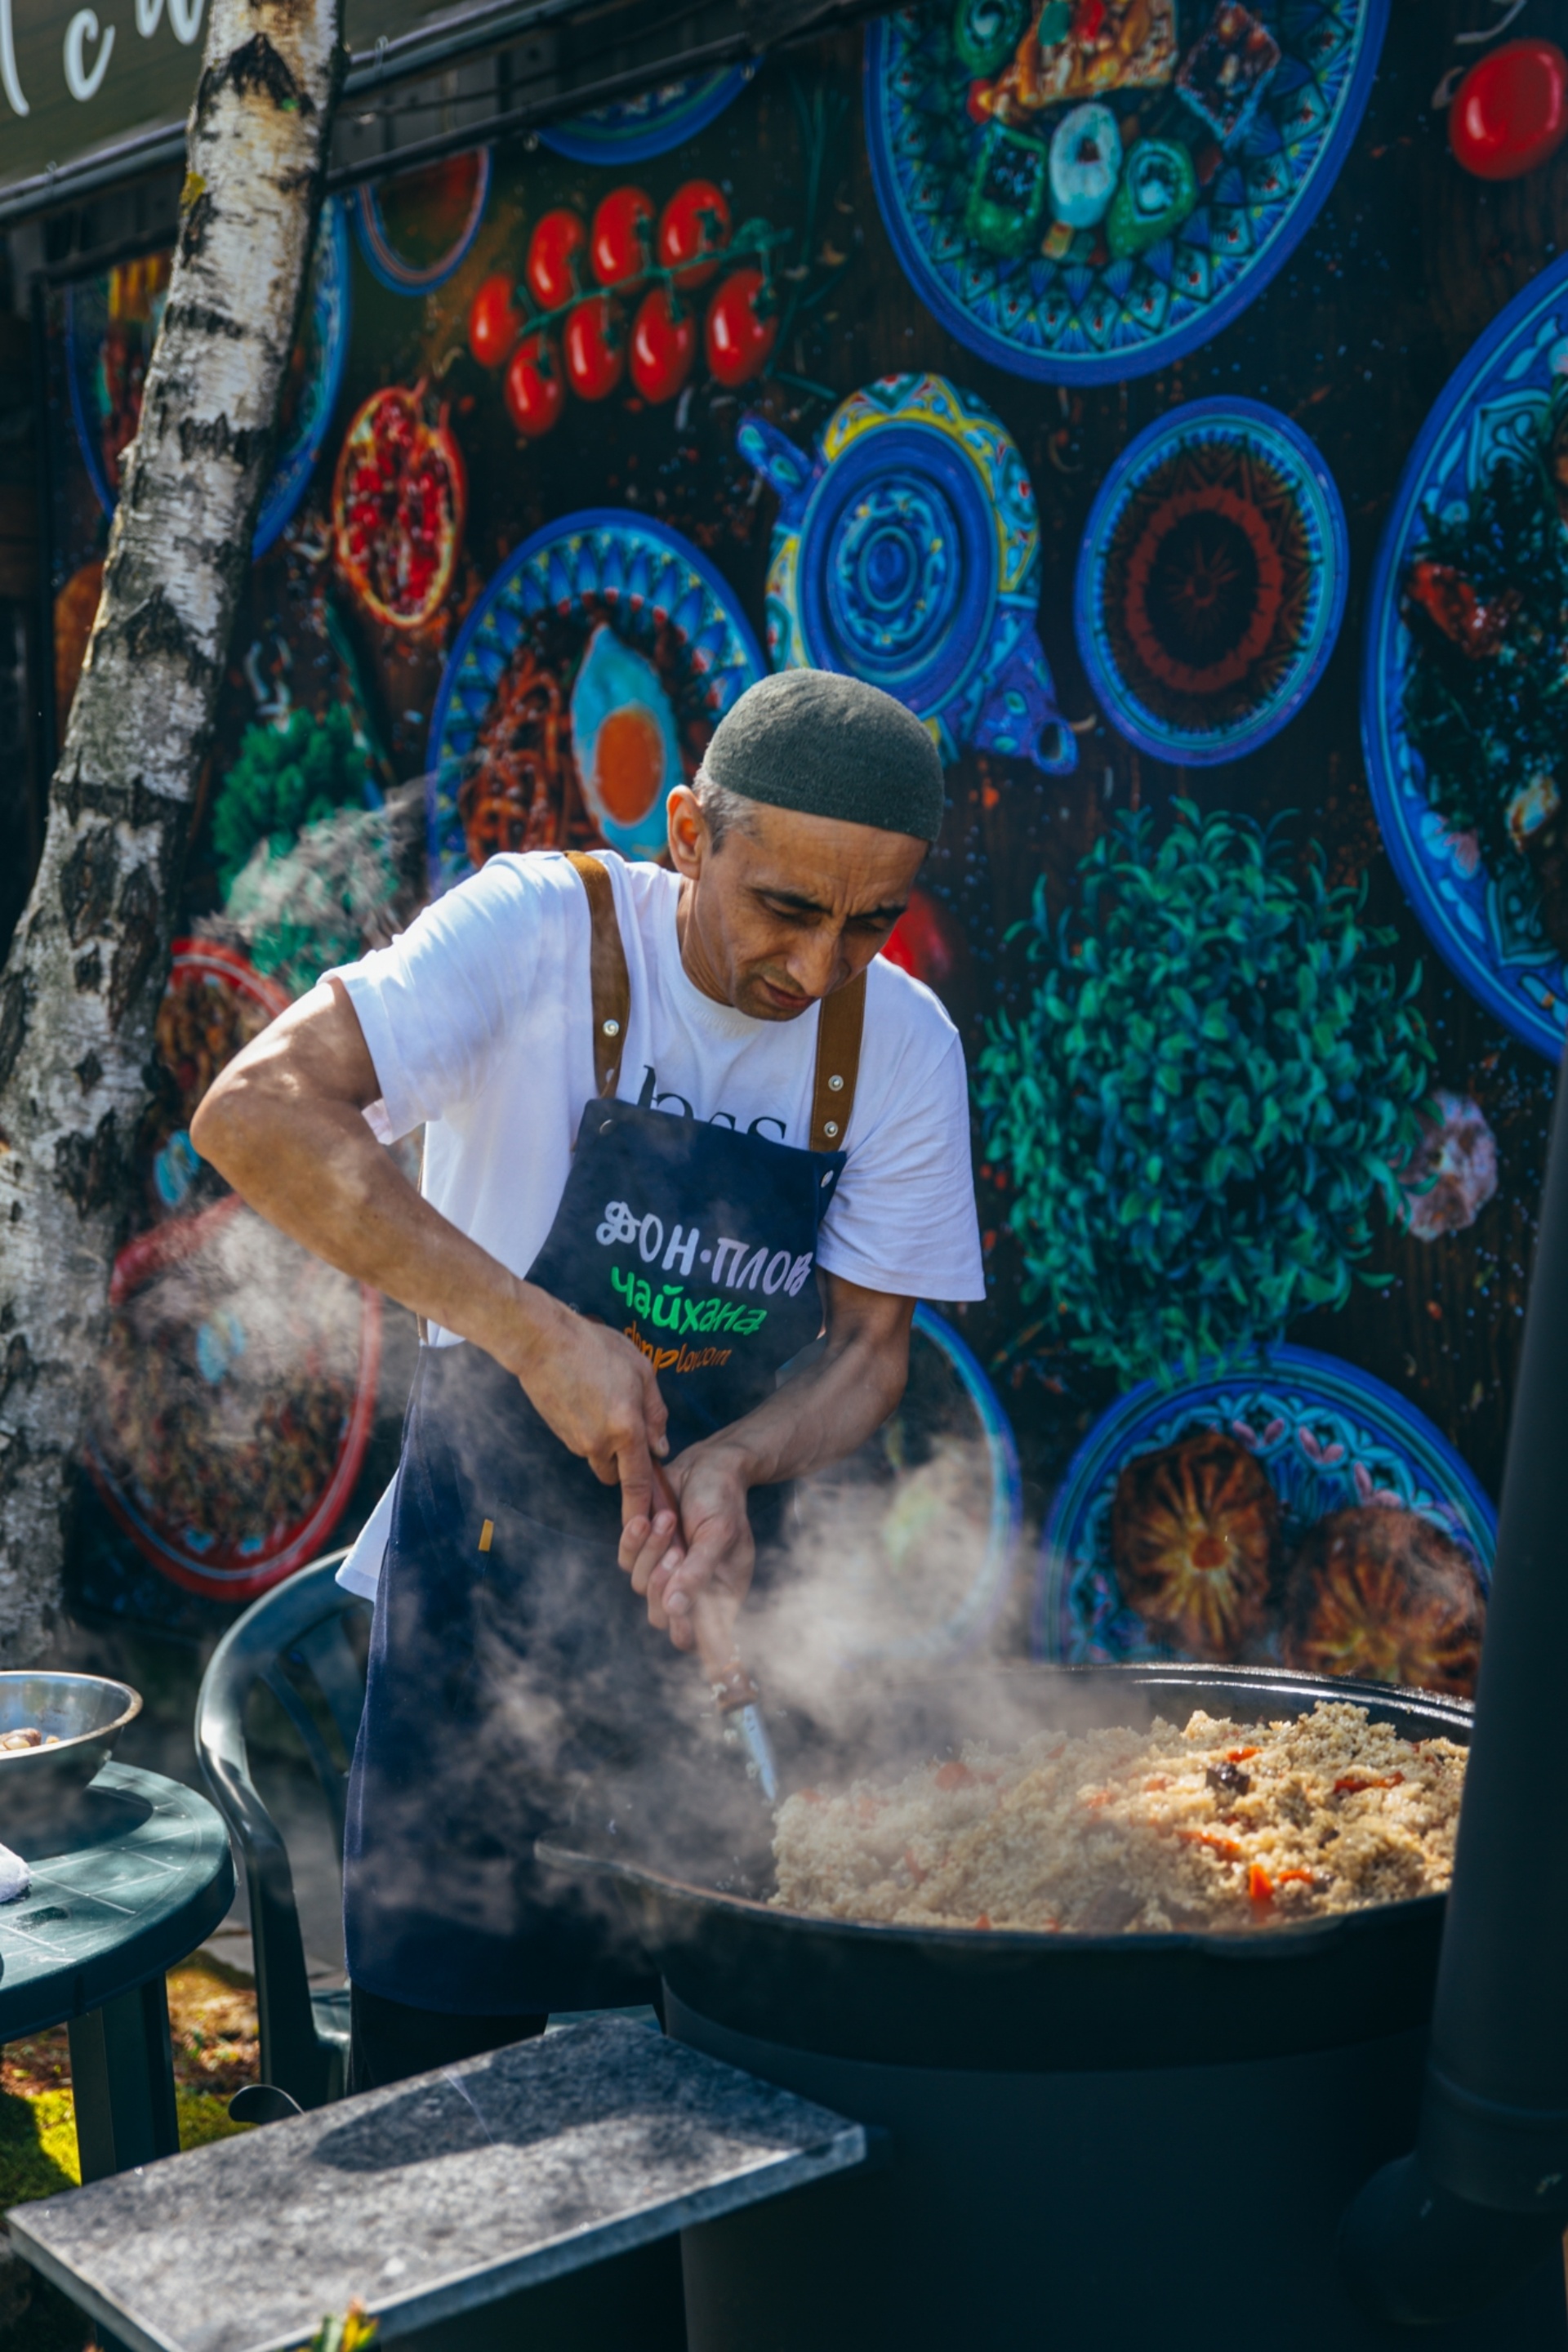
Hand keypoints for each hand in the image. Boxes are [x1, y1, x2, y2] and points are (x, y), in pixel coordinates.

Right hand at [496, 1283, 669, 1530]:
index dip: (644, 1507)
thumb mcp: (641, 1371)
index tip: (647, 1526)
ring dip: (605, 1442)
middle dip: (624, 1462)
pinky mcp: (558, 1433)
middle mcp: (600, 1443)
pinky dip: (588, 1429)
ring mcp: (575, 1440)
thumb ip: (655, 1413)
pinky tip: (587, 1397)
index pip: (638, 1481)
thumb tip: (661, 1447)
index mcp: (626, 1429)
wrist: (542, 1342)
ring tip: (604, 1399)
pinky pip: (581, 1441)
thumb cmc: (596, 1349)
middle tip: (627, 1423)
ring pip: (598, 1455)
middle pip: (616, 1473)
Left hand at [622, 1442, 754, 1659]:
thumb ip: (699, 1572)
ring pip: (641, 1585)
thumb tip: (676, 1608)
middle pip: (660, 1616)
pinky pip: (626, 1560)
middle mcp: (691, 1588)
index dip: (686, 1634)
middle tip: (677, 1552)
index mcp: (720, 1593)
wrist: (708, 1465)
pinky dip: (634, 1540)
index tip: (679, 1616)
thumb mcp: (719, 1535)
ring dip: (653, 1551)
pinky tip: (646, 1519)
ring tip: (670, 1519)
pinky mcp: (644, 1551)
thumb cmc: (724, 1500)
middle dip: (662, 1584)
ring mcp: (665, 1571)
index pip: (699, 1637)